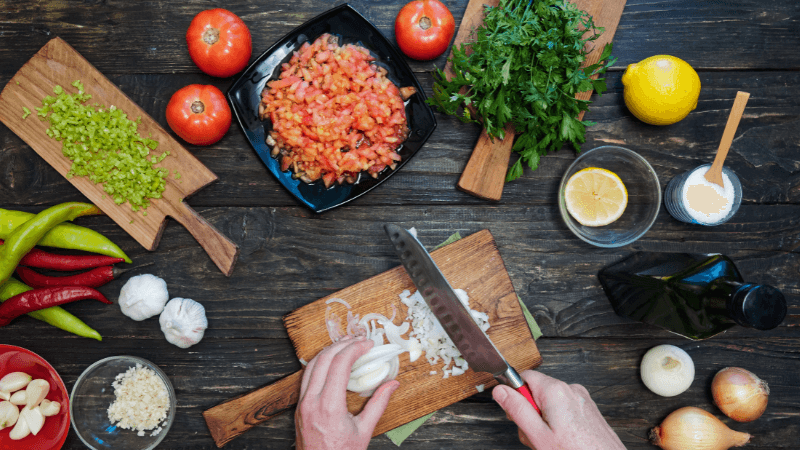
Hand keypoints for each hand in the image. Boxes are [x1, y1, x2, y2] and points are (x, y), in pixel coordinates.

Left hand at [296, 337, 399, 449]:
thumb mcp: (364, 431)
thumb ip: (378, 404)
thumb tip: (392, 384)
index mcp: (330, 406)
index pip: (340, 364)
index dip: (355, 349)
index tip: (368, 344)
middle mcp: (312, 402)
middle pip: (324, 359)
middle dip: (342, 344)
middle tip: (358, 339)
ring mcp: (302, 404)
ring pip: (311, 365)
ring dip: (329, 351)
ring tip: (345, 344)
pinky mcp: (299, 407)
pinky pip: (306, 377)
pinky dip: (319, 364)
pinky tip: (331, 362)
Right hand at [492, 370, 625, 449]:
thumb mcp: (538, 435)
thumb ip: (517, 410)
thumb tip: (500, 391)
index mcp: (555, 391)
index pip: (524, 376)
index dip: (515, 394)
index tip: (514, 412)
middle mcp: (571, 389)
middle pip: (536, 391)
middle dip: (530, 413)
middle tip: (534, 435)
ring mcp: (581, 399)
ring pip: (550, 403)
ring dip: (543, 421)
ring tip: (551, 443)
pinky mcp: (588, 409)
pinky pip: (564, 409)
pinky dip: (558, 423)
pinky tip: (562, 441)